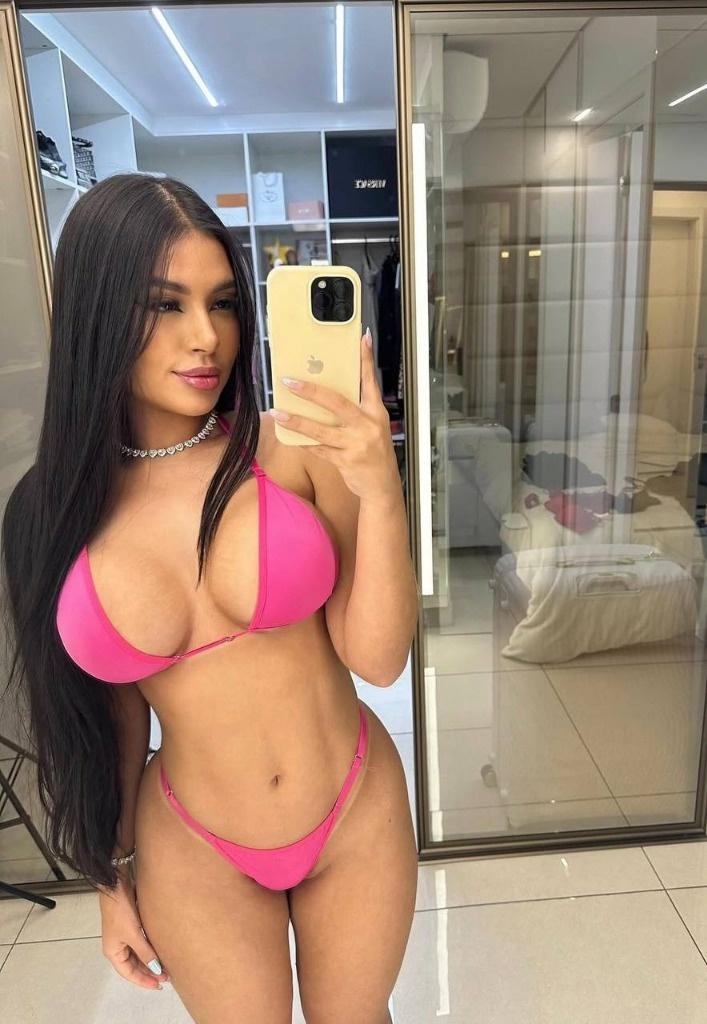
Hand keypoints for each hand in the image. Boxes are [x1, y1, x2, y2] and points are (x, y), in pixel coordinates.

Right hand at [99, 874, 169, 990]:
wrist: (116, 884)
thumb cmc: (120, 911)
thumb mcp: (133, 934)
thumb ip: (145, 952)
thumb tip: (156, 969)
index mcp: (113, 951)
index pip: (128, 973)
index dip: (143, 981)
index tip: (159, 985)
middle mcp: (117, 945)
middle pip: (134, 965)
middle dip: (149, 971)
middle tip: (167, 976)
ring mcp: (124, 935)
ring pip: (138, 954)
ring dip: (151, 960)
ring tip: (166, 965)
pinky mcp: (131, 924)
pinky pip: (141, 942)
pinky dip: (150, 948)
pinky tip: (161, 949)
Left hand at [269, 328, 400, 507]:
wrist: (382, 486)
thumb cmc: (374, 453)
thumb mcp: (373, 427)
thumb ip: (356, 411)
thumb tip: (327, 394)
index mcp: (375, 413)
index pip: (370, 381)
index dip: (366, 359)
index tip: (361, 338)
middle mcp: (367, 426)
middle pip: (337, 403)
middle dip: (311, 391)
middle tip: (290, 381)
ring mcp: (356, 444)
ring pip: (321, 430)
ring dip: (297, 421)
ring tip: (278, 412)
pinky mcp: (345, 461)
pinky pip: (319, 449)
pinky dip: (304, 442)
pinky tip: (289, 436)